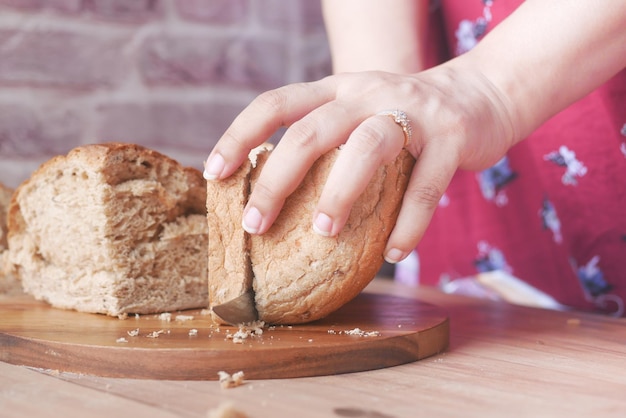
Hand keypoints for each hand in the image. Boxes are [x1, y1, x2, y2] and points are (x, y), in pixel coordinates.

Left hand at [204, 61, 515, 262]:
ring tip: (323, 234)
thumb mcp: (359, 112)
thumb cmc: (407, 116)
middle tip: (256, 225)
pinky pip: (426, 185)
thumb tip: (278, 194)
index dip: (240, 135)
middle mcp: (368, 93)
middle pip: (311, 131)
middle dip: (276, 180)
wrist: (482, 93)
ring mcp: (413, 113)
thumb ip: (326, 138)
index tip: (214, 174)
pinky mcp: (452, 138)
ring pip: (368, 148)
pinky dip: (408, 224)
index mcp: (338, 90)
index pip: (276, 103)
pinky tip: (393, 254)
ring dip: (340, 194)